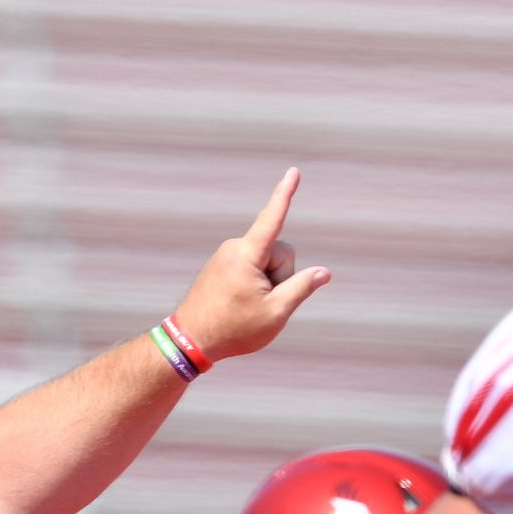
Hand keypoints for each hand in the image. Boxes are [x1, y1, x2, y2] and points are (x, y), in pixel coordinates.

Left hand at [168, 168, 331, 364]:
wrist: (189, 342)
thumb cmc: (233, 330)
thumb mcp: (275, 313)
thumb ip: (302, 288)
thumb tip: (323, 272)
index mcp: (246, 255)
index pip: (273, 218)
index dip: (286, 195)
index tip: (294, 171)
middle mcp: (234, 248)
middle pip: (280, 252)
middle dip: (281, 276)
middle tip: (260, 305)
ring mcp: (226, 255)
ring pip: (267, 262)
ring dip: (268, 283)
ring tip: (246, 306)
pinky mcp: (223, 264)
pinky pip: (253, 267)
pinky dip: (256, 284)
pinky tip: (241, 304)